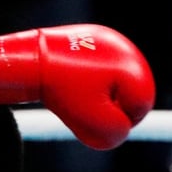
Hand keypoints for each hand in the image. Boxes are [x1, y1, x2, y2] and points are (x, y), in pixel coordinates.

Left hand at [0, 24, 154, 149]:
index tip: (93, 114)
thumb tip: (122, 128)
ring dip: (97, 93)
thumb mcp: (94, 124)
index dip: (118, 119)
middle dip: (109, 105)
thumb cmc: (64, 92)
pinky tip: (68, 81)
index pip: (141, 106)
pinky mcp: (89, 38)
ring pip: (111, 81)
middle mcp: (125, 48)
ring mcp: (107, 39)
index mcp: (134, 68)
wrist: (30, 61)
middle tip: (82, 105)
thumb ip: (116, 133)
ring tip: (74, 93)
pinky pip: (96, 67)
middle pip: (128, 92)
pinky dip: (85, 79)